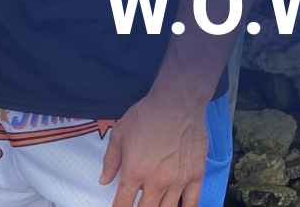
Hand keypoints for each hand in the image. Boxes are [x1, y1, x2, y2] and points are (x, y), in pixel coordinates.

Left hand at [99, 87, 209, 206]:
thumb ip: (111, 161)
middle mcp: (156, 182)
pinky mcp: (196, 176)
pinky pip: (192, 203)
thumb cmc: (147, 115)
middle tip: (136, 206)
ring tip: (154, 204)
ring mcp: (178, 182)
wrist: (177, 103)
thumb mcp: (119, 134)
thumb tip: (104, 180)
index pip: (123, 203)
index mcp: (135, 172)